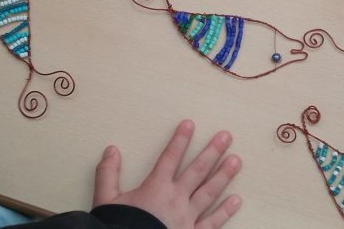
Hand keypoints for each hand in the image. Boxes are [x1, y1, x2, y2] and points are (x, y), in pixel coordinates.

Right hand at [94, 120, 242, 227]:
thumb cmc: (119, 226)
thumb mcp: (106, 200)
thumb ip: (108, 174)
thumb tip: (111, 150)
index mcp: (155, 188)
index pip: (170, 157)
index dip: (180, 140)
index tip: (190, 124)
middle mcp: (176, 199)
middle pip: (198, 170)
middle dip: (213, 151)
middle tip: (227, 137)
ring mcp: (187, 217)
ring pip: (209, 192)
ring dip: (224, 175)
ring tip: (236, 160)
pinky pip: (213, 222)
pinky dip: (225, 211)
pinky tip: (237, 200)